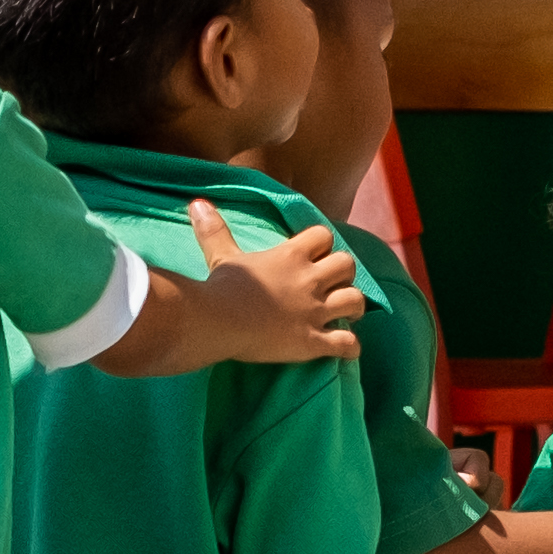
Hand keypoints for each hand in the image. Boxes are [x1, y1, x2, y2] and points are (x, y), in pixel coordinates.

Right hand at [186, 201, 363, 359]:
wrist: (218, 322)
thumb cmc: (221, 287)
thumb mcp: (221, 256)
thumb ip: (214, 230)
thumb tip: (197, 203)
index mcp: (291, 256)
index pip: (324, 235)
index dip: (322, 244)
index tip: (315, 254)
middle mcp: (309, 280)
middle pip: (347, 265)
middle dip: (344, 273)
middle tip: (333, 283)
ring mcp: (314, 312)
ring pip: (355, 301)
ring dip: (353, 307)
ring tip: (346, 313)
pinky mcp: (312, 341)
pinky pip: (346, 344)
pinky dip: (350, 348)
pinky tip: (346, 349)